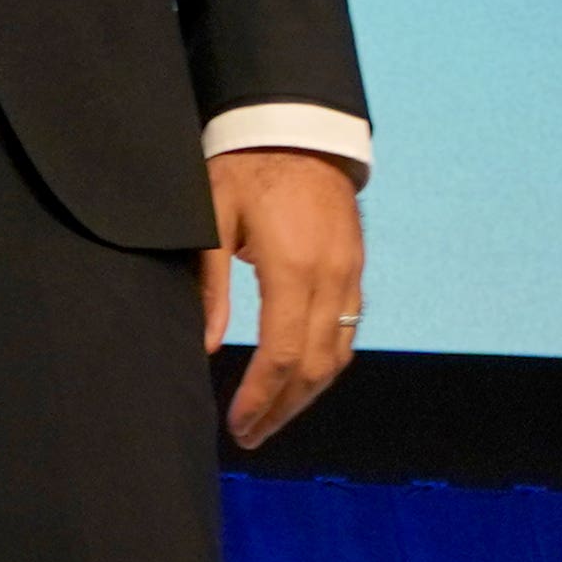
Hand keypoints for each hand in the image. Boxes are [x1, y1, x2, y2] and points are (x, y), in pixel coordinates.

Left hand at [199, 147, 363, 450]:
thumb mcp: (213, 216)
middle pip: (315, 367)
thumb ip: (211, 284)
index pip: (283, 354)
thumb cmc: (245, 166)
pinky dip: (326, 364)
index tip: (239, 423)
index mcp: (292, 267)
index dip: (261, 396)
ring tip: (272, 417)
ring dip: (307, 394)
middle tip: (250, 434)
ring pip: (338, 356)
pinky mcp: (355, 269)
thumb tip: (205, 345)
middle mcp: (330, 278)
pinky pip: (348, 332)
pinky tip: (301, 379)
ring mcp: (349, 275)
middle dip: (282, 408)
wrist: (297, 127)